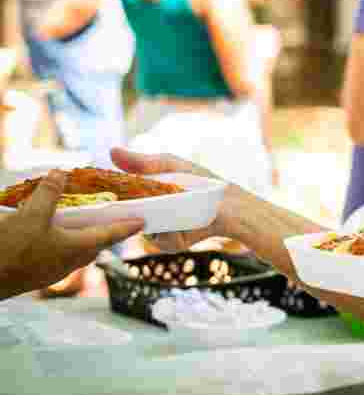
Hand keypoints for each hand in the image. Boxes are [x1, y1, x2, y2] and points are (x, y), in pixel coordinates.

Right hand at [0, 171, 143, 299]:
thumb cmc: (11, 251)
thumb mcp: (31, 215)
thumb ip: (49, 193)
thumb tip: (60, 173)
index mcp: (76, 249)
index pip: (110, 235)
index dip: (126, 226)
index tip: (142, 222)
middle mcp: (68, 263)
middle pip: (93, 244)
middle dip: (102, 231)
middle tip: (109, 218)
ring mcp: (51, 271)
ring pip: (73, 251)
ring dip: (78, 236)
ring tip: (77, 222)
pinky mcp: (34, 274)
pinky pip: (54, 255)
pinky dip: (58, 242)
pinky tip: (45, 234)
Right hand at [109, 147, 229, 251]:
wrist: (231, 204)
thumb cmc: (201, 182)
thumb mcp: (171, 166)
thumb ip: (143, 162)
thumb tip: (111, 151)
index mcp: (144, 197)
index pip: (118, 199)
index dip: (109, 196)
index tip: (101, 190)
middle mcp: (147, 217)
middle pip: (125, 218)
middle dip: (123, 210)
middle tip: (127, 198)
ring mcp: (159, 232)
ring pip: (142, 230)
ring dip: (149, 219)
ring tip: (165, 204)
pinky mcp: (173, 243)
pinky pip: (161, 239)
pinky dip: (168, 231)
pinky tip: (180, 219)